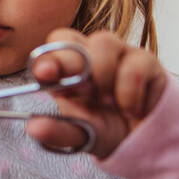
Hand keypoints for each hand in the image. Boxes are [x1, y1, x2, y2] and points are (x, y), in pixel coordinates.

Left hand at [24, 28, 169, 159]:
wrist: (144, 140)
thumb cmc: (105, 130)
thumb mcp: (80, 137)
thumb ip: (58, 133)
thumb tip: (33, 128)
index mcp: (65, 73)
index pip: (50, 51)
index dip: (47, 58)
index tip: (46, 74)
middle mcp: (88, 57)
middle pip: (71, 38)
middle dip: (71, 62)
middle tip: (82, 90)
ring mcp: (117, 55)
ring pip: (104, 42)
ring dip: (104, 76)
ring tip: (110, 104)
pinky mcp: (145, 61)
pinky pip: (136, 64)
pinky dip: (131, 91)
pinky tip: (132, 109)